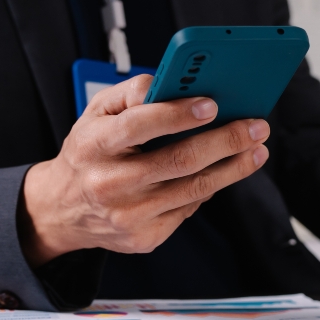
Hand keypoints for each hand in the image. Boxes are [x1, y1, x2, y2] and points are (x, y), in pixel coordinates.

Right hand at [19, 75, 268, 266]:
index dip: (177, 114)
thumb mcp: (95, 113)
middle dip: (225, 141)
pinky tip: (226, 171)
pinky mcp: (143, 238)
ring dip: (234, 168)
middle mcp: (109, 183)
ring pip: (194, 189)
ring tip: (257, 149)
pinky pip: (189, 209)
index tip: (213, 103)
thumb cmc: (89, 152)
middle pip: (179, 161)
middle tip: (256, 126)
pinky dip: (211, 187)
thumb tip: (168, 82)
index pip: (138, 126)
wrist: (63, 209)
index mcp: (94, 145)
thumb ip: (130, 92)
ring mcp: (128, 215)